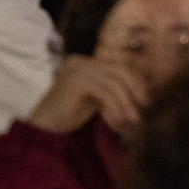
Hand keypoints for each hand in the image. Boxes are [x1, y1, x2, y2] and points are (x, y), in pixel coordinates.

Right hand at [25, 54, 150, 135]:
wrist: (43, 127)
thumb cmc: (68, 116)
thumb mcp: (94, 99)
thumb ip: (110, 91)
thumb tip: (139, 93)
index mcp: (86, 63)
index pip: (118, 66)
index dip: (135, 81)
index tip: (145, 99)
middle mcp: (81, 61)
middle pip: (118, 70)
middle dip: (135, 88)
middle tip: (145, 107)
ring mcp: (77, 69)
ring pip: (114, 82)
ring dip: (126, 102)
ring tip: (133, 119)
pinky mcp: (75, 81)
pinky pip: (105, 92)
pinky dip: (116, 106)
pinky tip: (119, 120)